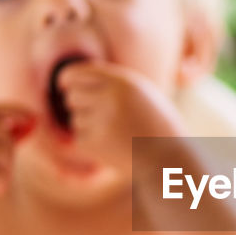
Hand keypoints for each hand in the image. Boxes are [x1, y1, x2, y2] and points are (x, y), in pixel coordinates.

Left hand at [56, 62, 184, 166]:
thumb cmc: (159, 126)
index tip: (64, 85)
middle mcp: (110, 98)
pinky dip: (92, 144)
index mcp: (123, 82)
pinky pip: (79, 139)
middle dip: (80, 105)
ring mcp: (101, 122)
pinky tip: (114, 147)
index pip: (77, 73)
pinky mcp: (95, 145)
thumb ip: (113, 83)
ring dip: (89, 126)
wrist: (171, 160)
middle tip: (102, 116)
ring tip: (117, 134)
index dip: (67, 79)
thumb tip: (75, 78)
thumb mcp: (143, 94)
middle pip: (72, 96)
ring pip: (75, 120)